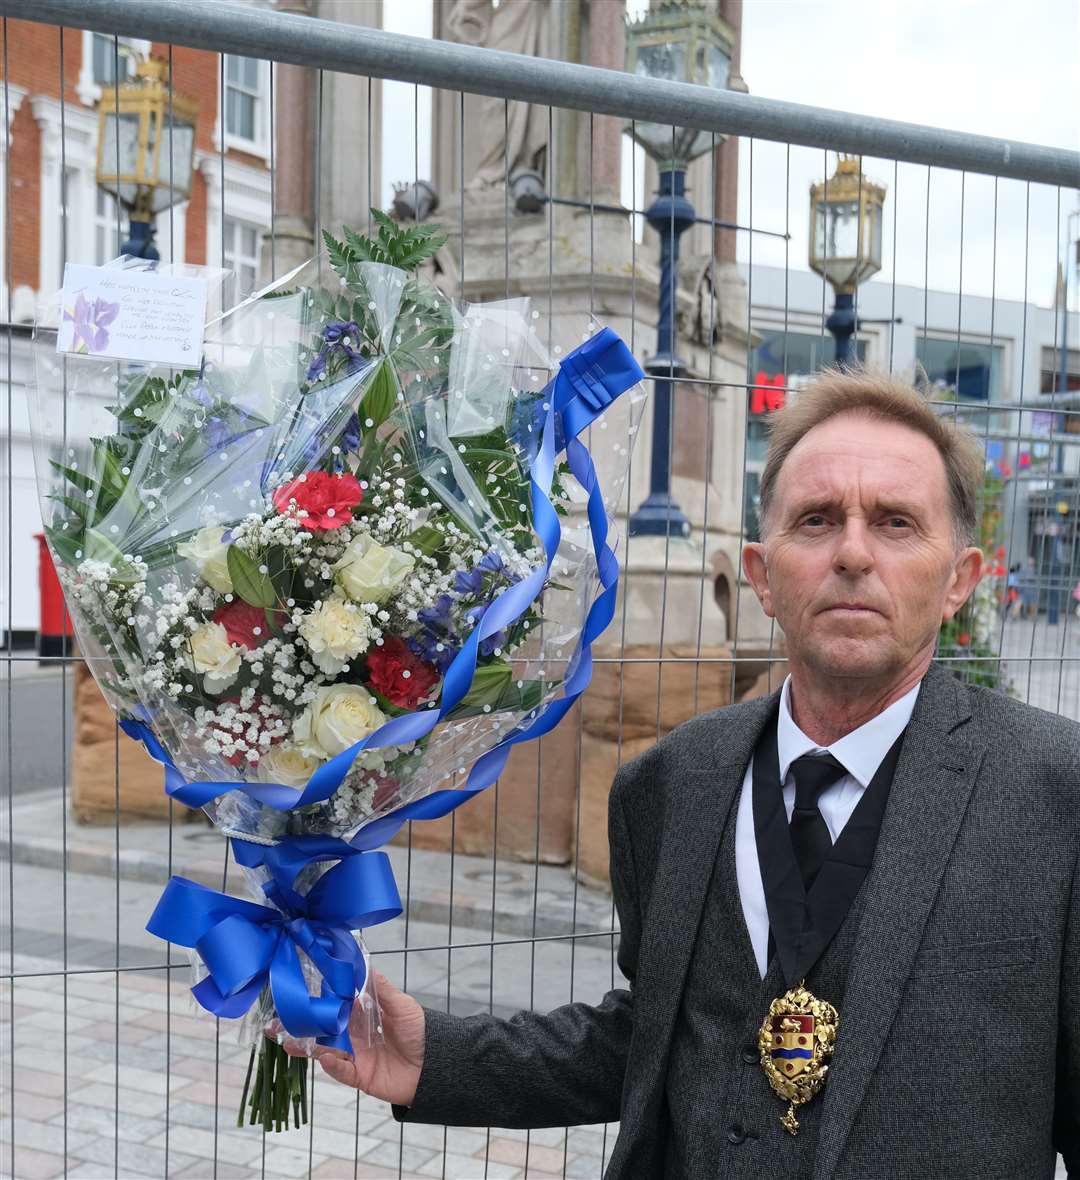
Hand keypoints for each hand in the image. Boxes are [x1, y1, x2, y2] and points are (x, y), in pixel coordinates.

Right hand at [277, 970, 425, 1106]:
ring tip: (287, 1041)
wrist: (435, 1064)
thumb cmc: (419, 1029)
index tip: (297, 990)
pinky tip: (323, 1058)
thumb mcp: (402, 1004)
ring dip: (305, 1046)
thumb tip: (364, 964)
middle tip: (276, 1020)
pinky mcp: (360, 1076)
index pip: (334, 1005)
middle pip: (322, 1029)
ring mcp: (354, 1056)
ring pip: (324, 1050)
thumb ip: (380, 988)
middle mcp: (353, 1034)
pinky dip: (332, 1066)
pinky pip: (342, 1071)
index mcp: (361, 1015)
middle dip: (300, 1025)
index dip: (317, 998)